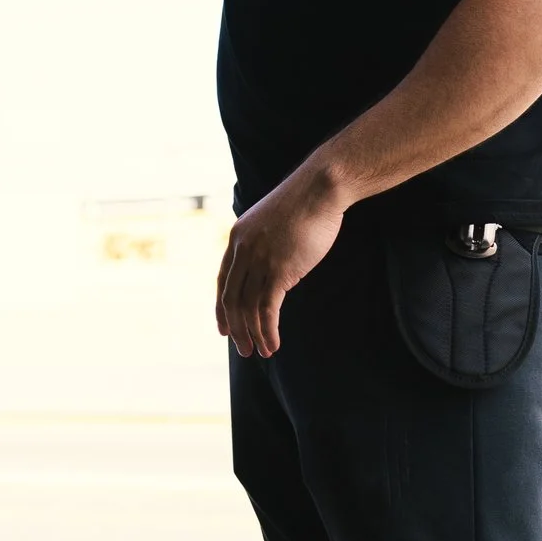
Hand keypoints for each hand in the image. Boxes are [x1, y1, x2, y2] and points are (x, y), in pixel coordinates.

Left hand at [216, 163, 349, 357]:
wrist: (320, 188)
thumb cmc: (304, 204)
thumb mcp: (273, 223)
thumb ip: (264, 244)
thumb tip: (269, 267)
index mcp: (237, 238)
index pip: (222, 281)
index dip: (222, 308)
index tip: (224, 329)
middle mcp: (242, 250)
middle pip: (231, 299)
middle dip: (235, 328)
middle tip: (243, 349)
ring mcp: (259, 260)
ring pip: (248, 308)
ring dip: (253, 334)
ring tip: (261, 352)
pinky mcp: (279, 269)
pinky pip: (267, 309)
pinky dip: (268, 330)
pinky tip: (273, 344)